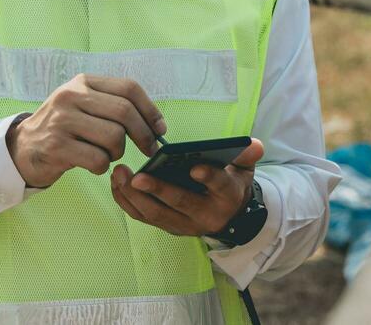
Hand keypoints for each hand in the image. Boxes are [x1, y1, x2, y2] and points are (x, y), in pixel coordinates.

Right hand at [6, 74, 166, 188]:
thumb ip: (114, 105)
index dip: (150, 110)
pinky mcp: (56, 146)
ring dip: (118, 152)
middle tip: (149, 149)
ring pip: (114, 137)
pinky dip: (102, 167)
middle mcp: (72, 95)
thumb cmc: (64, 128)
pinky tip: (93, 164)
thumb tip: (158, 124)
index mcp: (83, 82)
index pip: (129, 88)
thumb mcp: (84, 105)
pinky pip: (98, 160)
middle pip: (125, 112)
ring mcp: (62, 120)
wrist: (23, 147)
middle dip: (143, 135)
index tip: (160, 129)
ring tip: (106, 154)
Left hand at [110, 138, 264, 236]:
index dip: (209, 177)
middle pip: (179, 204)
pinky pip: (143, 217)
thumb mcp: (244, 170)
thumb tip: (254, 144)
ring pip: (156, 214)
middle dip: (157, 191)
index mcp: (226, 196)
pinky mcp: (166, 226)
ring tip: (120, 174)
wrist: (227, 217)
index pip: (219, 186)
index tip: (195, 168)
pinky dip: (126, 202)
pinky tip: (116, 183)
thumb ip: (246, 155)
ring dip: (134, 196)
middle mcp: (204, 215)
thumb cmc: (231, 184)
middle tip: (137, 176)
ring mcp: (183, 224)